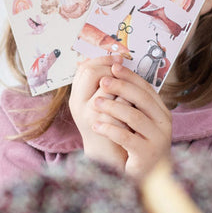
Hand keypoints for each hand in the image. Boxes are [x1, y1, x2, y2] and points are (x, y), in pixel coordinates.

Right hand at [69, 55, 127, 170]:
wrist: (109, 155)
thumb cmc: (109, 124)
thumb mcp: (101, 103)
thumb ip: (104, 85)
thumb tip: (115, 60)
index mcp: (76, 97)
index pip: (83, 68)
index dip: (101, 59)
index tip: (118, 57)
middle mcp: (78, 104)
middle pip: (92, 73)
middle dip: (111, 67)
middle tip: (124, 66)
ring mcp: (90, 114)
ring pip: (107, 85)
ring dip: (122, 82)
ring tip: (129, 85)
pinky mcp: (106, 124)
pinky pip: (121, 101)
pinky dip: (130, 98)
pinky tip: (135, 101)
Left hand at [91, 60, 171, 177]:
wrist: (150, 177)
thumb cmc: (139, 146)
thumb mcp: (138, 122)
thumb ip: (131, 103)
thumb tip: (109, 77)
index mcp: (161, 111)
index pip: (146, 88)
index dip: (130, 76)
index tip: (113, 66)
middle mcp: (163, 123)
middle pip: (142, 99)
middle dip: (121, 87)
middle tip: (103, 81)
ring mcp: (158, 138)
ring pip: (134, 117)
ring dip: (113, 107)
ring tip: (95, 104)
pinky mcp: (147, 154)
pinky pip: (127, 138)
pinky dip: (110, 129)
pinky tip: (97, 126)